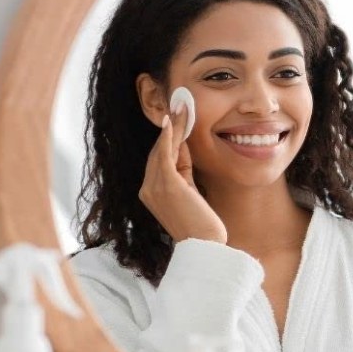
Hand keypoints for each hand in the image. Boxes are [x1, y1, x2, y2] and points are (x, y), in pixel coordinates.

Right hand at [138, 107, 226, 243]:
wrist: (205, 246)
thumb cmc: (202, 224)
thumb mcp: (191, 193)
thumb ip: (184, 172)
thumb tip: (183, 147)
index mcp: (151, 192)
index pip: (159, 159)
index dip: (168, 138)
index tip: (176, 119)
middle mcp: (147, 189)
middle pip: (158, 151)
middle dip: (169, 128)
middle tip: (180, 106)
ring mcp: (154, 188)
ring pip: (161, 150)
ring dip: (172, 127)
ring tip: (181, 107)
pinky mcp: (166, 186)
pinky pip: (164, 156)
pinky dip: (167, 137)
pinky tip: (172, 122)